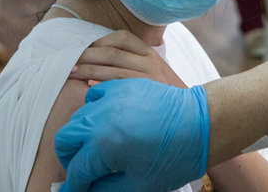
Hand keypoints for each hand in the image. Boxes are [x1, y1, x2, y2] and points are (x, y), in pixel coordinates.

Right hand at [55, 79, 208, 191]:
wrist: (202, 124)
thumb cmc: (175, 157)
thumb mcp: (138, 184)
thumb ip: (104, 189)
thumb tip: (86, 190)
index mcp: (105, 145)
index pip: (76, 171)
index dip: (74, 187)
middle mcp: (102, 117)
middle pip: (65, 140)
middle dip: (70, 159)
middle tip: (83, 172)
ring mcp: (112, 97)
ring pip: (77, 117)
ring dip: (80, 136)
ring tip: (96, 149)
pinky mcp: (123, 86)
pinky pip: (95, 95)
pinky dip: (94, 109)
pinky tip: (105, 123)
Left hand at [69, 30, 185, 87]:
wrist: (191, 110)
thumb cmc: (165, 93)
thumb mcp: (155, 71)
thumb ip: (135, 63)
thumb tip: (104, 59)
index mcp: (150, 52)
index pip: (122, 37)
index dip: (100, 41)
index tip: (85, 50)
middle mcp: (150, 61)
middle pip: (113, 52)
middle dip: (87, 56)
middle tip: (69, 61)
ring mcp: (149, 76)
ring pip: (113, 67)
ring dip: (89, 70)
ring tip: (72, 73)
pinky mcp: (147, 91)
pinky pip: (120, 83)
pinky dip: (103, 82)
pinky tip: (89, 86)